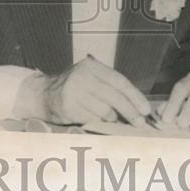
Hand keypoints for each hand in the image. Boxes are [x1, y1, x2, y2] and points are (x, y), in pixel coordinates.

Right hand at [13, 55, 150, 125]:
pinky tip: (98, 120)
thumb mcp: (91, 78)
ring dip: (112, 119)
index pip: (119, 81)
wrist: (44, 94)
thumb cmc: (75, 88)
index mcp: (91, 66)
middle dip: (130, 112)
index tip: (145, 110)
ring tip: (112, 119)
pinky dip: (99, 123)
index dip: (135, 96)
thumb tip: (137, 105)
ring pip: (105, 111)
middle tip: (140, 123)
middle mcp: (82, 76)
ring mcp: (74, 91)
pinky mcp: (68, 107)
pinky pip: (93, 120)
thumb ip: (110, 87)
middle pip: (114, 96)